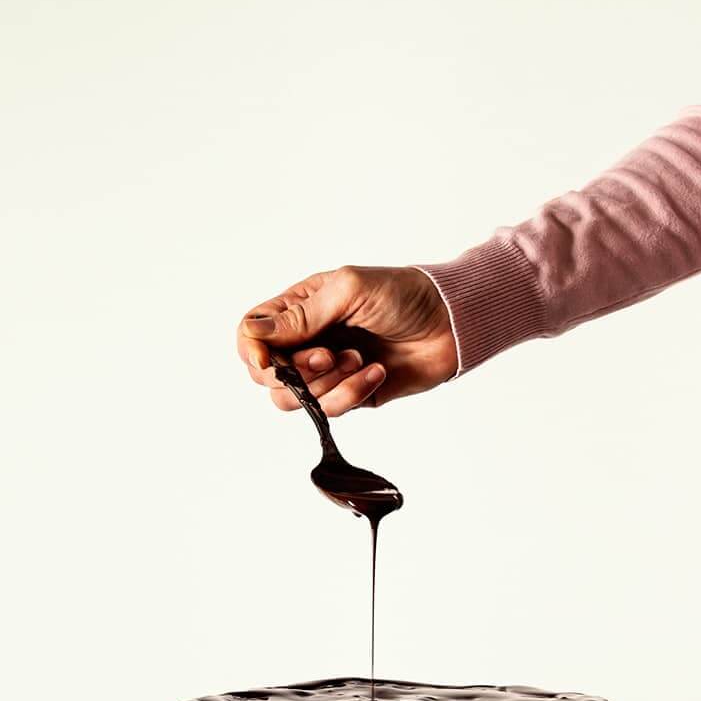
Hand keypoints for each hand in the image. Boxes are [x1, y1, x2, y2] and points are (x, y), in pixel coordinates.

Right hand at [237, 265, 456, 414]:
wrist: (449, 324)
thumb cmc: (401, 294)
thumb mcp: (348, 291)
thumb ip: (301, 316)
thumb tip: (254, 336)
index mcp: (298, 310)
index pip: (251, 336)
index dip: (254, 352)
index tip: (272, 361)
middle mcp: (306, 342)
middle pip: (266, 375)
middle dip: (295, 372)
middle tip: (330, 356)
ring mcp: (326, 372)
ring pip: (294, 400)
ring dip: (327, 384)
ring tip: (360, 359)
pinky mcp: (349, 396)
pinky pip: (331, 409)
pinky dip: (353, 393)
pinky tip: (377, 371)